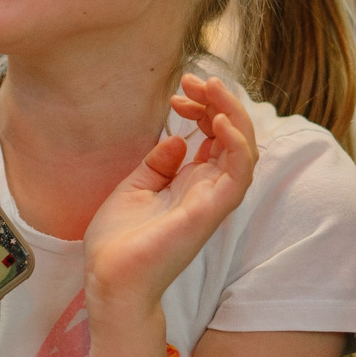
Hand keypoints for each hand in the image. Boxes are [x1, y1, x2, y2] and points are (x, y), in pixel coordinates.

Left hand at [81, 74, 257, 355]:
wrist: (110, 278)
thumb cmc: (119, 242)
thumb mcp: (134, 188)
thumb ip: (158, 165)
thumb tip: (176, 139)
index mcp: (191, 184)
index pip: (216, 137)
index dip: (204, 107)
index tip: (179, 92)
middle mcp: (208, 189)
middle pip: (234, 137)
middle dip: (219, 101)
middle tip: (194, 79)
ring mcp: (213, 200)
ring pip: (245, 150)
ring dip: (232, 114)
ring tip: (210, 89)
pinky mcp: (211, 211)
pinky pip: (239, 174)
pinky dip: (236, 144)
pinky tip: (217, 121)